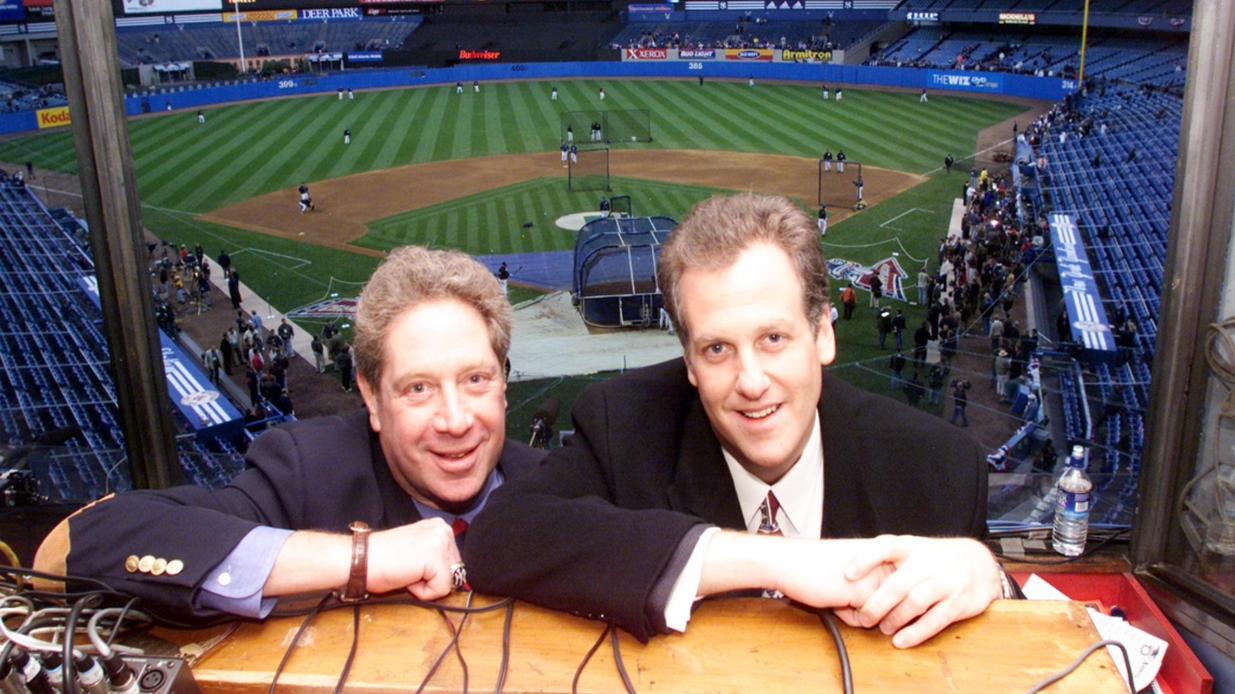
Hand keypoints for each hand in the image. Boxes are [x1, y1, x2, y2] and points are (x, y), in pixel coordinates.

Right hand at [367, 518, 460, 599]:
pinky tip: (406, 577)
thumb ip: (436, 558)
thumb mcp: (417, 553)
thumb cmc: (382, 561)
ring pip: (449, 582)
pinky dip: (422, 592)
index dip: (432, 574)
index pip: (454, 563)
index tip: (411, 566)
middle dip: (431, 580)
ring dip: (427, 585)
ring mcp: (440, 541)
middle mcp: (443, 530)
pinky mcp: (435, 557)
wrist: (359, 559)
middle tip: (407, 570)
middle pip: (455, 573)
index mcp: (439, 527)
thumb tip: (457, 579)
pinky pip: (440, 590)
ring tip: (406, 572)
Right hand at [773, 540, 895, 610]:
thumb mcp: (856, 567)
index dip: (869, 594)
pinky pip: (864, 620)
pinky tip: (833, 596)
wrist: (789, 561)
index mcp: (886, 552)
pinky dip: (847, 616)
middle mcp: (886, 563)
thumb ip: (877, 582)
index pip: (894, 593)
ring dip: (856, 611)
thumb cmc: (816, 564)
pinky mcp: (864, 594)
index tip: (848, 577)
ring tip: (837, 589)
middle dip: (864, 604)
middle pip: (888, 605)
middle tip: (841, 584)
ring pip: (878, 614)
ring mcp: (877, 579)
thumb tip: (890, 611)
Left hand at [843, 535, 1001, 647]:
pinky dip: (916, 632)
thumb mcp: (912, 551)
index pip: (886, 546)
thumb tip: (843, 576)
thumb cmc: (933, 559)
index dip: (865, 559)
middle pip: (898, 584)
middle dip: (877, 603)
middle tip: (863, 618)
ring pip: (915, 602)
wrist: (979, 563)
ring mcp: (945, 582)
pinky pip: (936, 619)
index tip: (846, 574)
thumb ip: (885, 561)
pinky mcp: (958, 602)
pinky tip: (901, 640)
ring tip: (882, 628)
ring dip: (895, 618)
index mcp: (911, 547)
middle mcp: (928, 562)